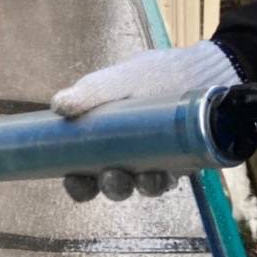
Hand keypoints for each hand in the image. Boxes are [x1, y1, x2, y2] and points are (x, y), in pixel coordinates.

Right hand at [51, 41, 239, 201]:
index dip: (76, 180)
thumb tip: (57, 105)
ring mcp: (151, 161)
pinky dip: (164, 181)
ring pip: (139, 186)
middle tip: (110, 176)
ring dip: (139, 186)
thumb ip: (90, 92)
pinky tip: (165, 174)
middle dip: (108, 186)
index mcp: (101, 136)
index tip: (72, 179)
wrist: (199, 70)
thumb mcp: (119, 80)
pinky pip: (167, 182)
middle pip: (109, 184)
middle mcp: (123, 154)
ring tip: (144, 176)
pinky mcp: (178, 164)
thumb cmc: (153, 73)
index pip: (81, 168)